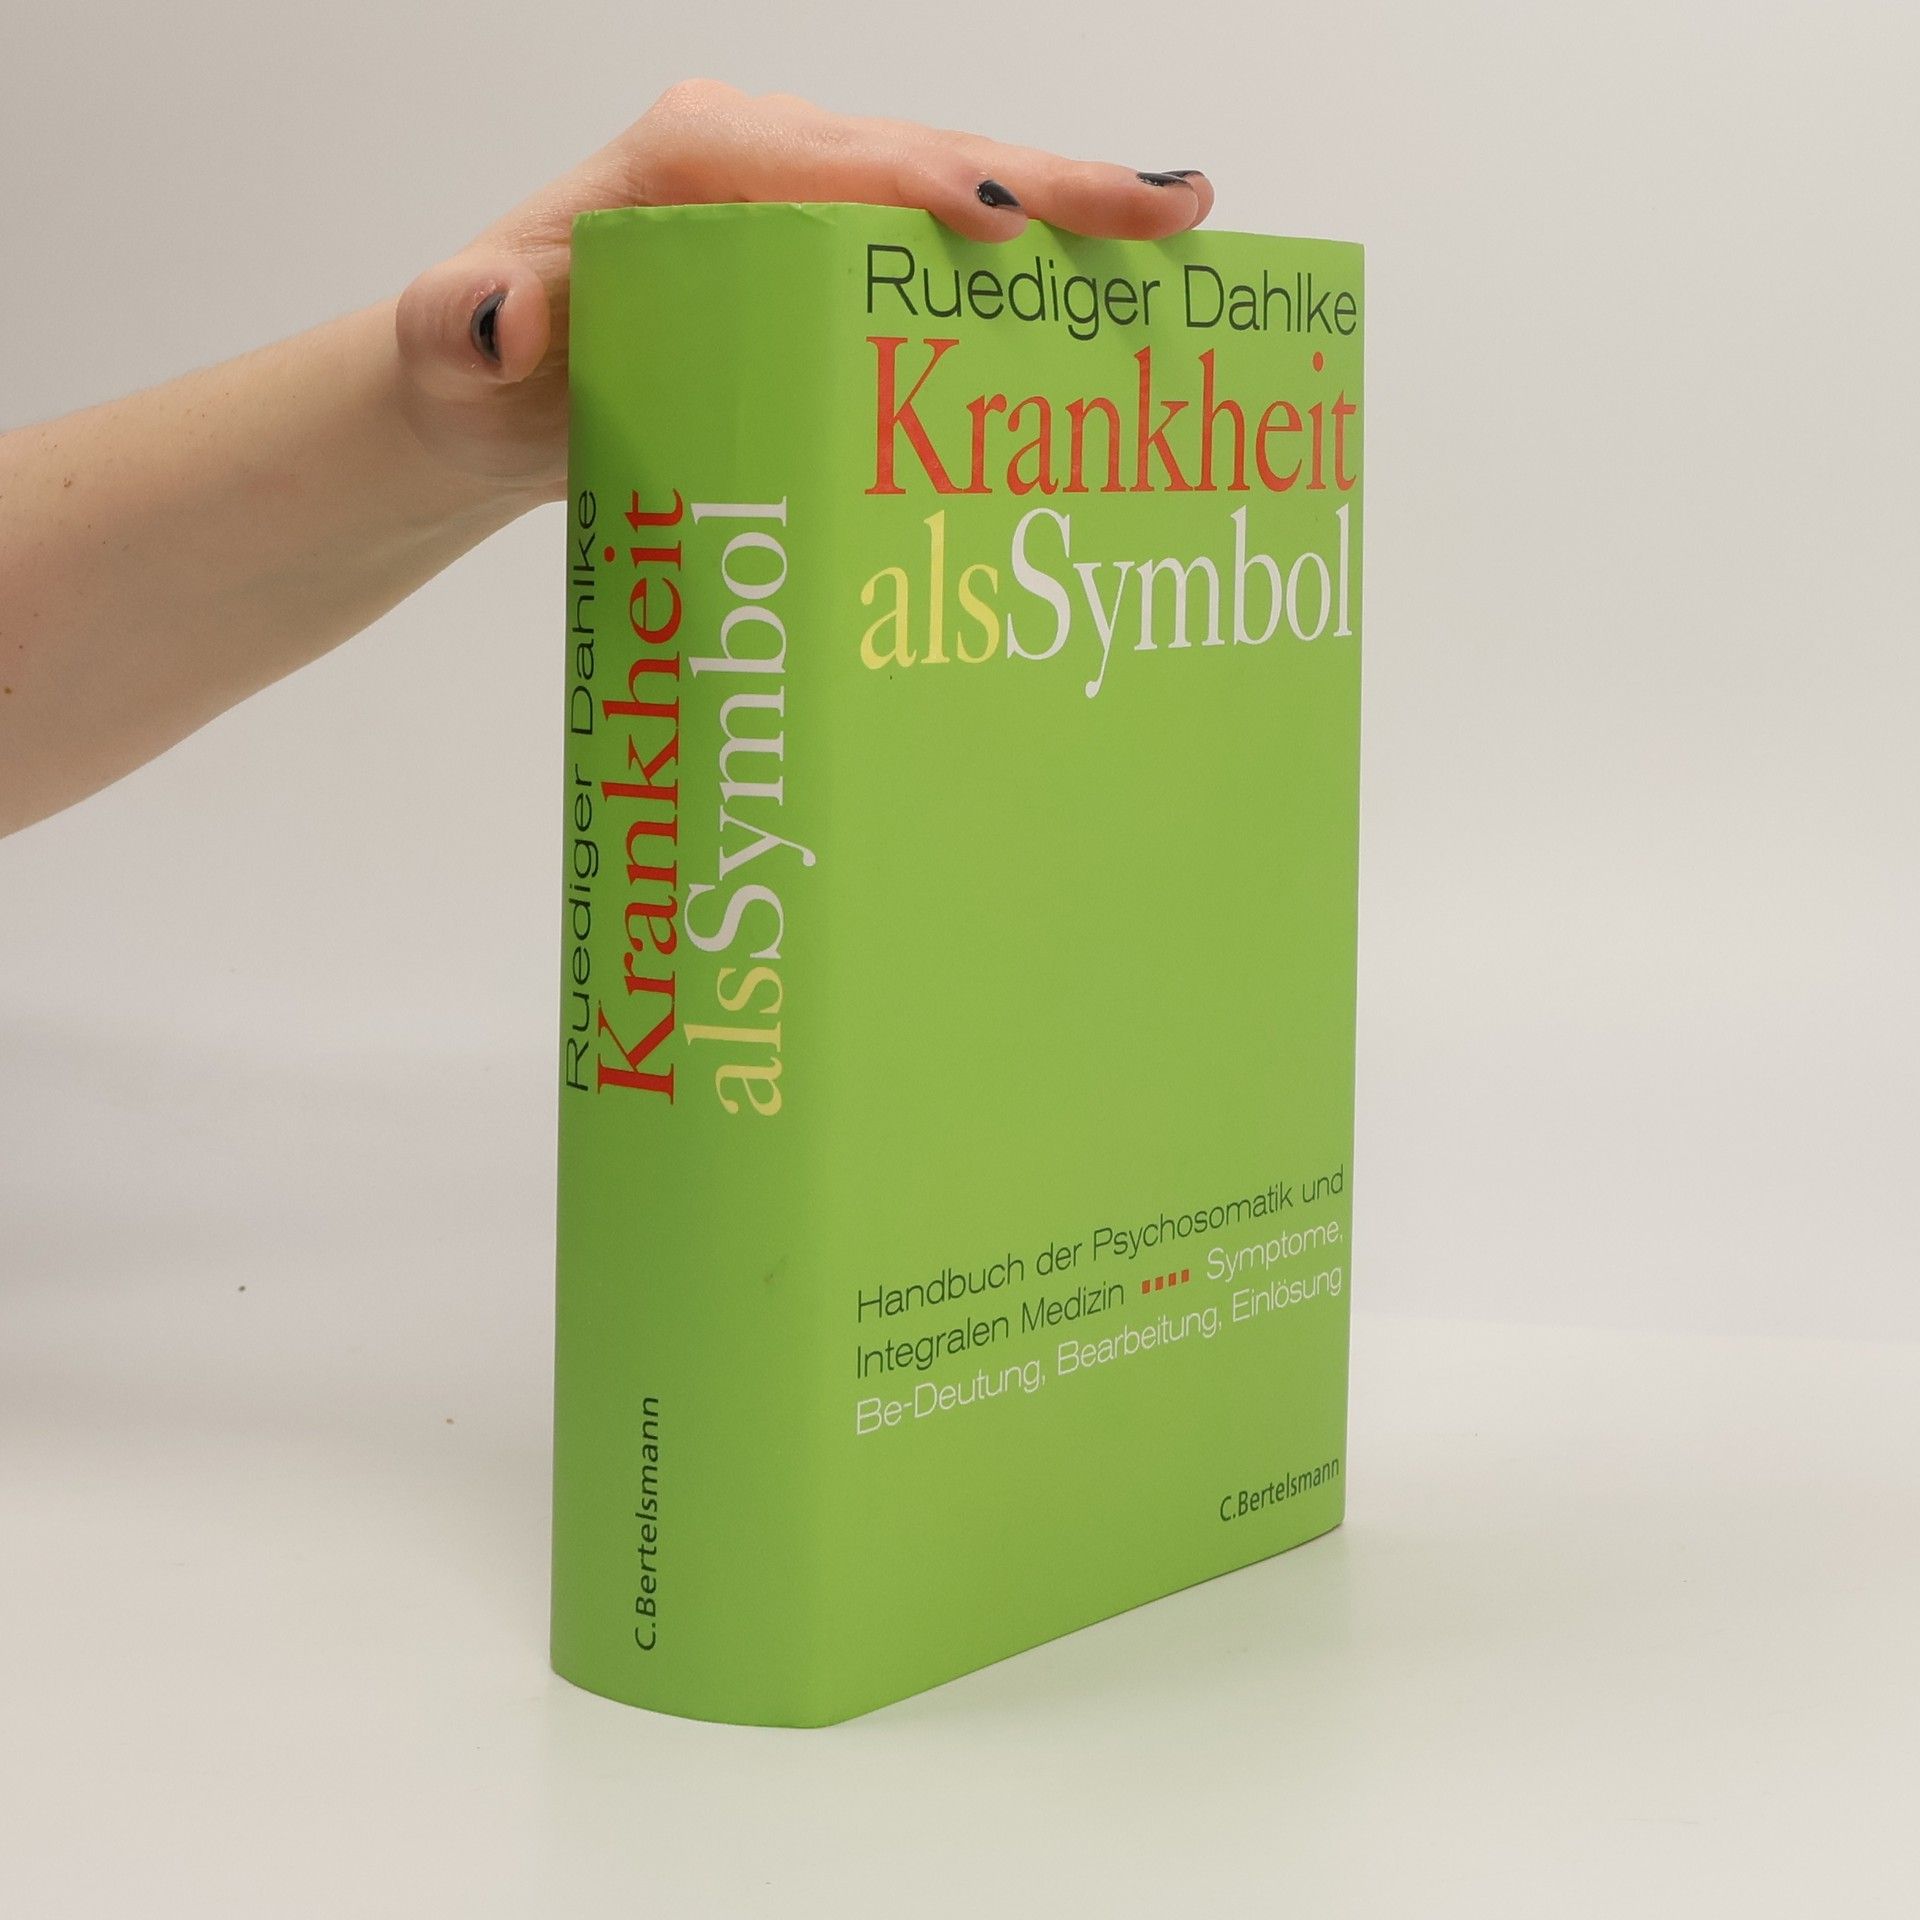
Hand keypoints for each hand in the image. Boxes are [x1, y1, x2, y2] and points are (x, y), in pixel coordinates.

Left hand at [393, 80, 1214, 505]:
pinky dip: (1029, 251)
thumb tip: (502, 321)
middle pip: (921, 156)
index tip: (1003, 218)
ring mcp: (803, 197)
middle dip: (1047, 182)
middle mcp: (758, 157)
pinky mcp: (827, 249)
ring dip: (1066, 206)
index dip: (920, 185)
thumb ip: (462, 329)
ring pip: (950, 185)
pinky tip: (1102, 271)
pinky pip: (937, 240)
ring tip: (1178, 223)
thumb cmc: (481, 374)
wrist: (495, 394)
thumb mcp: (450, 359)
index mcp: (686, 162)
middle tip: (1166, 210)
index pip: (824, 161)